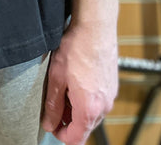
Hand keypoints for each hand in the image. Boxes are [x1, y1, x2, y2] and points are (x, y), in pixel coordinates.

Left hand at [41, 21, 117, 144]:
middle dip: (68, 121)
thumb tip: (49, 123)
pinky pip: (99, 102)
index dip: (60, 135)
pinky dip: (87, 99)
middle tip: (55, 103)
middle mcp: (103, 106)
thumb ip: (52, 105)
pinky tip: (76, 81)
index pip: (76, 139)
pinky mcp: (112, 86)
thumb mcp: (56, 77)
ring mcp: (110, 96)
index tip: (51, 125)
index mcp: (89, 108)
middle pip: (85, 128)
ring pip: (92, 115)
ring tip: (65, 88)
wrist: (95, 28)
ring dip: (77, 110)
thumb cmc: (76, 48)